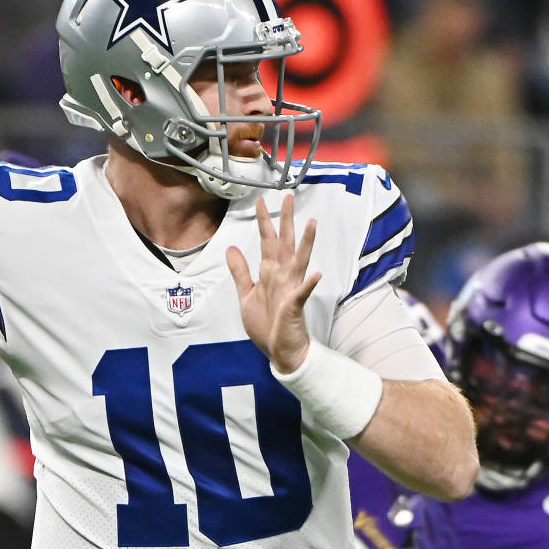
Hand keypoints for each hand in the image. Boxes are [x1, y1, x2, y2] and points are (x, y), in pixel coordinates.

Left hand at [226, 194, 320, 372]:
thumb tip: (232, 248)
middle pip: (285, 243)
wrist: (280, 351)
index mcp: (270, 273)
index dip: (264, 222)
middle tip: (289, 198)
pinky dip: (309, 285)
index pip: (267, 242)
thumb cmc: (267, 324)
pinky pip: (303, 293)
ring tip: (312, 224)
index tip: (260, 202)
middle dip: (286, 221)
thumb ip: (240, 271)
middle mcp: (282, 277)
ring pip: (299, 261)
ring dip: (306, 243)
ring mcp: (291, 290)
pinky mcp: (295, 306)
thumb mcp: (246, 295)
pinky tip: (316, 275)